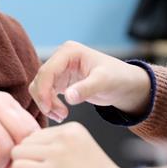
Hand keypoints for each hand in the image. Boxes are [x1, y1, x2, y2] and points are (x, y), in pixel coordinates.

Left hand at [9, 122, 127, 167]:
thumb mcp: (81, 150)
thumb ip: (58, 146)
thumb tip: (28, 152)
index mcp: (72, 129)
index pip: (37, 134)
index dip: (36, 152)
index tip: (46, 166)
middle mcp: (64, 136)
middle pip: (25, 141)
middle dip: (27, 158)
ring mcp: (57, 153)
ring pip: (17, 152)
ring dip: (22, 166)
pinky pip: (18, 167)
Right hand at [29, 41, 150, 120]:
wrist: (125, 84)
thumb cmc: (118, 77)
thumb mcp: (104, 82)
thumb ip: (86, 88)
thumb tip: (69, 97)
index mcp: (69, 51)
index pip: (47, 70)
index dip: (44, 90)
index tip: (49, 108)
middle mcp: (61, 58)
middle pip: (40, 79)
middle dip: (45, 99)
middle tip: (60, 115)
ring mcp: (60, 69)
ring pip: (40, 87)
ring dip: (46, 103)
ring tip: (62, 116)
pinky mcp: (61, 81)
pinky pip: (46, 93)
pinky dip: (49, 105)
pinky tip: (60, 114)